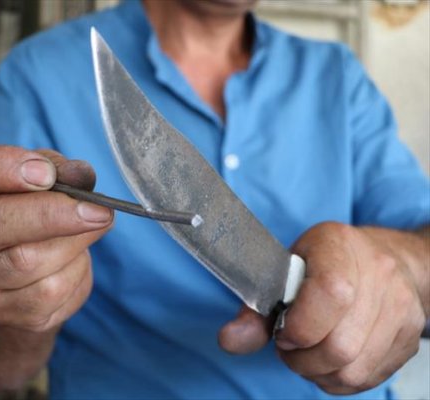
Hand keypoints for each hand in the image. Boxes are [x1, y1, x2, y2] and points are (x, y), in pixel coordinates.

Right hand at [0, 143, 112, 332]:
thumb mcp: (39, 180)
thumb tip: (81, 176)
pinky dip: (77, 270)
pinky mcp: (2, 311)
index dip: (0, 168)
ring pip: (28, 261)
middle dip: (51, 214)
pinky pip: (51, 290)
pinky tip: (78, 258)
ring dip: (75, 242)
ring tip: (95, 226)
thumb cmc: (28, 213)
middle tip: (97, 209)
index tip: (46, 173)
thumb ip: (57, 170)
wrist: (20, 278)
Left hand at [219, 222, 427, 393]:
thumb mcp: (283, 269)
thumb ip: (254, 308)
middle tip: (288, 346)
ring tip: (306, 353)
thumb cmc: (324, 261)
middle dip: (301, 359)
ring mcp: (400, 307)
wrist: (384, 256)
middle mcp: (379, 274)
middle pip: (339, 345)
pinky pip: (368, 379)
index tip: (282, 331)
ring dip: (318, 372)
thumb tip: (229, 339)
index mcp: (338, 246)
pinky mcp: (409, 336)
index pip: (330, 293)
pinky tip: (327, 360)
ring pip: (353, 370)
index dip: (299, 326)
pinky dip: (338, 379)